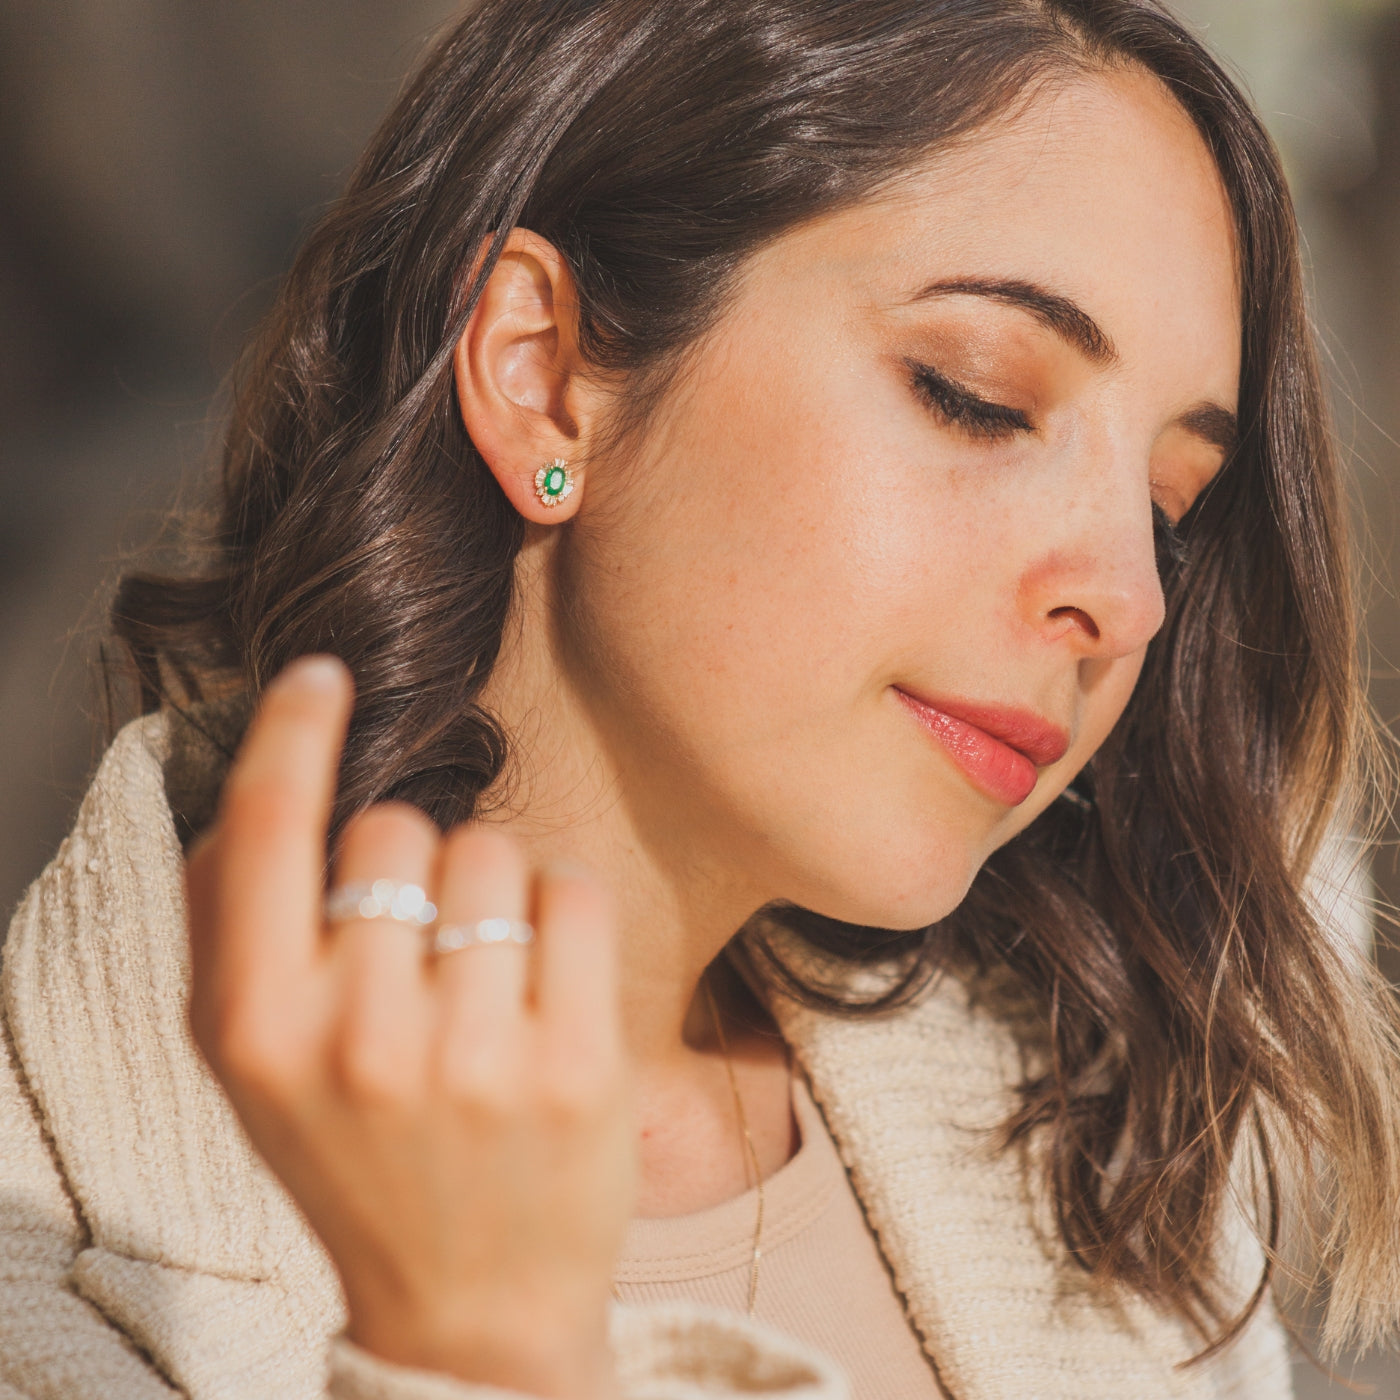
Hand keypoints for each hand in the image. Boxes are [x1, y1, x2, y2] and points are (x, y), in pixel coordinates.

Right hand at [185, 657, 632, 1399]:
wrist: (469, 1303)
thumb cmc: (354, 1156)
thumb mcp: (251, 1068)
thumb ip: (231, 930)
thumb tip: (257, 788)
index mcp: (257, 1031)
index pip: (264, 832)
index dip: (291, 731)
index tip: (323, 674)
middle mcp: (360, 1039)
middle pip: (397, 831)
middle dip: (414, 863)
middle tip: (422, 952)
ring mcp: (476, 1054)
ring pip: (493, 853)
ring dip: (493, 891)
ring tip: (485, 982)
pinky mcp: (578, 1064)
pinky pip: (573, 893)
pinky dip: (563, 914)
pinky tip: (546, 985)